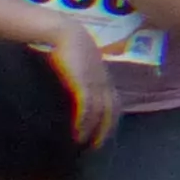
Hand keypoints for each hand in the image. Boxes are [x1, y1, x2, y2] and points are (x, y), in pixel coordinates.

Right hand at [47, 24, 119, 147]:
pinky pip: (86, 106)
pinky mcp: (82, 83)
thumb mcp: (81, 67)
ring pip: (99, 112)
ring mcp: (94, 83)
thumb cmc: (70, 48)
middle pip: (110, 111)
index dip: (110, 120)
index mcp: (104, 79)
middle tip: (95, 146)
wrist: (65, 33)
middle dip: (105, 130)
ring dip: (92, 129)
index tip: (103, 134)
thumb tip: (75, 93)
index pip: (114, 104)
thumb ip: (82, 79)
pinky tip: (77, 131)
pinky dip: (84, 121)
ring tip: (83, 142)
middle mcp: (103, 83)